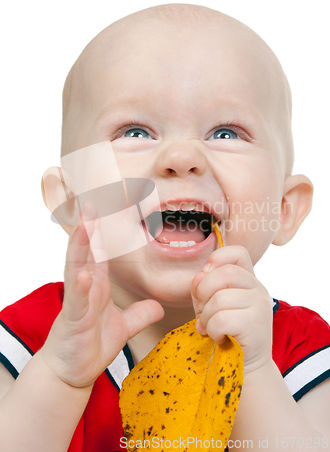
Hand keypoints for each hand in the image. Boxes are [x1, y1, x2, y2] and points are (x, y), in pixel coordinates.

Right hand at [40, 201, 163, 387]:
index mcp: (97, 284)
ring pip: (77, 267)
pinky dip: (79, 286)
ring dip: (80, 246)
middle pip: (85, 251)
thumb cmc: (91, 344)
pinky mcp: (74, 319)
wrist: (72, 371)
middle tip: (89, 201)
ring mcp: (78, 301)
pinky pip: (77, 300)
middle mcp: (86, 287)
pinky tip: (83, 273)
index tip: (102, 206)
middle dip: (87, 226)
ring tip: (84, 225)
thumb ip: (140, 313)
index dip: (101, 230)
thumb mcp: (124, 326)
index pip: (99, 251)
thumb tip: (159, 306)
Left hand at [191, 245, 272, 372]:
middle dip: (203, 292)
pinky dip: (212, 330)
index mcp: (248, 279)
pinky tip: (218, 337)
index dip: (216, 259)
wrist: (245, 367)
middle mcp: (258, 288)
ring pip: (220, 299)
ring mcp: (260, 306)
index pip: (237, 253)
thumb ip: (205, 285)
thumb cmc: (225, 333)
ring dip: (206, 316)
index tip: (205, 279)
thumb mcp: (212, 304)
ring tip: (209, 328)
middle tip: (202, 311)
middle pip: (224, 273)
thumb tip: (200, 276)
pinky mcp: (256, 325)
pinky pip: (222, 319)